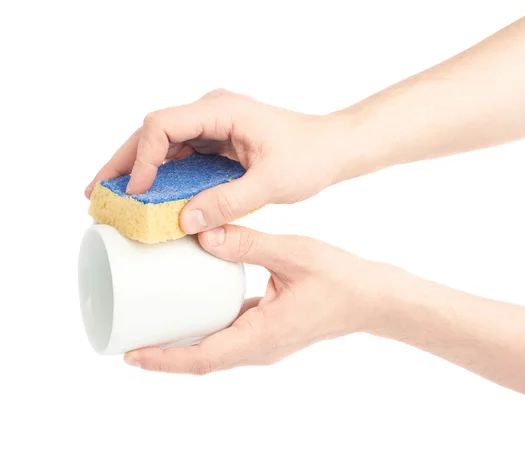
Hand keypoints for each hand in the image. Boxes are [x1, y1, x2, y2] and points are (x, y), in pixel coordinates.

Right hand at [85, 89, 358, 232]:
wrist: (331, 149)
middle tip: (95, 192)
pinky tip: (146, 196)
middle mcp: (211, 113)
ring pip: (162, 145)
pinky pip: (181, 158)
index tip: (135, 190)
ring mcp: (212, 127)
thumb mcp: (272, 182)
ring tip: (111, 197)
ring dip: (137, 169)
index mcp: (221, 110)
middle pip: (153, 132)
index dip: (142, 157)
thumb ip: (230, 201)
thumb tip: (186, 221)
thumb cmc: (310, 156)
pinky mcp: (217, 143)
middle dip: (123, 161)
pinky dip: (161, 176)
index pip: (163, 125)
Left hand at [123, 225, 389, 373]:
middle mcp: (258, 348)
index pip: (203, 358)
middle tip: (130, 336)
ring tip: (152, 326)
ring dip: (183, 345)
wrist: (371, 299)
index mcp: (261, 336)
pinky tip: (194, 310)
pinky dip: (206, 330)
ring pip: (214, 351)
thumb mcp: (292, 254)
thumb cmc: (339, 280)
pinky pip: (229, 337)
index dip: (165, 360)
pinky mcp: (268, 331)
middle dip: (164, 355)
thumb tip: (203, 233)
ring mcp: (264, 342)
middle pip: (201, 360)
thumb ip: (247, 243)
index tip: (132, 355)